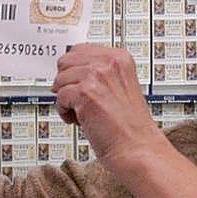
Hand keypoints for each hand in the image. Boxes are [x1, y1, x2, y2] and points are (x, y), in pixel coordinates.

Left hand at [51, 45, 165, 171]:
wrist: (137, 148)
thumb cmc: (130, 126)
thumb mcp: (121, 86)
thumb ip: (101, 74)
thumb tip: (72, 70)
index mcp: (119, 58)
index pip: (80, 49)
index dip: (75, 69)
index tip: (78, 83)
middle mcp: (109, 63)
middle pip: (66, 61)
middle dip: (67, 82)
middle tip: (80, 100)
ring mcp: (97, 76)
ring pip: (59, 80)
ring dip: (66, 99)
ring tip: (83, 112)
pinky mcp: (85, 93)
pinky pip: (59, 97)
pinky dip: (64, 112)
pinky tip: (80, 120)